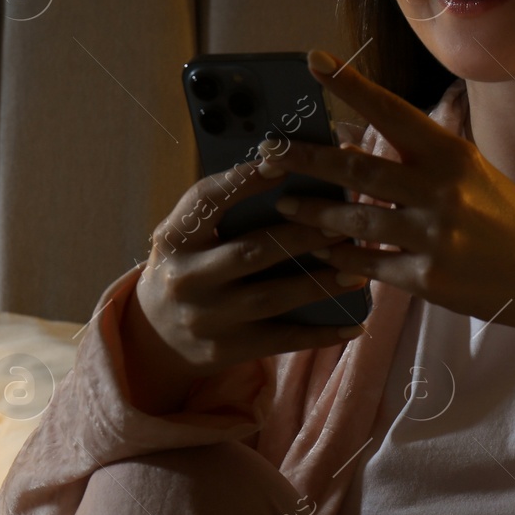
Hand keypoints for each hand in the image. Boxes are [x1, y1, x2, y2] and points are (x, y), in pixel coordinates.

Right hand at [120, 154, 370, 414]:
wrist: (155, 338)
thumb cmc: (188, 268)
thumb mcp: (188, 237)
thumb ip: (226, 209)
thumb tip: (290, 174)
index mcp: (173, 238)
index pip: (205, 200)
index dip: (243, 180)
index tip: (283, 164)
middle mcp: (185, 278)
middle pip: (251, 252)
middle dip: (301, 236)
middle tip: (342, 223)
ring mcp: (206, 317)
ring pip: (272, 297)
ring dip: (319, 283)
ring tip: (358, 271)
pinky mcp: (225, 350)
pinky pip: (281, 340)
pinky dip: (321, 334)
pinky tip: (355, 324)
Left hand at [259, 49, 514, 380]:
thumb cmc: (502, 216)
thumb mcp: (468, 172)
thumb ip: (415, 157)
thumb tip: (352, 137)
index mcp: (451, 153)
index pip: (392, 110)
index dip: (350, 85)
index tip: (313, 60)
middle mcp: (442, 190)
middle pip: (358, 167)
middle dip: (307, 159)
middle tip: (269, 152)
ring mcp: (434, 236)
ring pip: (355, 220)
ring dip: (315, 213)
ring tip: (286, 204)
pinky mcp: (429, 278)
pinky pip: (369, 264)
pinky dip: (341, 257)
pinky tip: (322, 251)